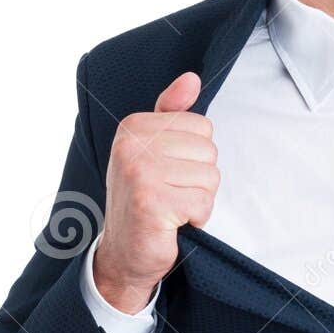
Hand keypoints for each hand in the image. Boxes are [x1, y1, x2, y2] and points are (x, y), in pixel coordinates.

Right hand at [93, 71, 219, 312]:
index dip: (195, 156)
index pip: (203, 126)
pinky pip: (203, 203)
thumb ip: (172, 113)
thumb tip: (192, 79)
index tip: (168, 173)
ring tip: (171, 209)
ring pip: (210, 178)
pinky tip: (171, 223)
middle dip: (198, 179)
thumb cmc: (143, 200)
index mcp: (133, 126)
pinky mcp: (151, 202)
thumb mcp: (154, 150)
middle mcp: (132, 145)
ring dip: (198, 200)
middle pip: (209, 151)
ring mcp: (139, 172)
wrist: (123, 254)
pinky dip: (196, 219)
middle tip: (170, 195)